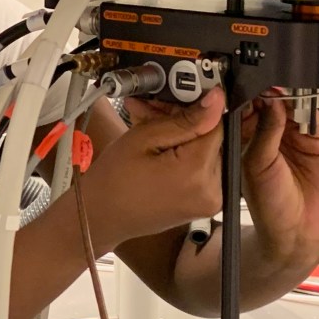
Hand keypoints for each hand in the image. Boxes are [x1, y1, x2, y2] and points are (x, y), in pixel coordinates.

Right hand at [79, 87, 225, 248]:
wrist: (100, 218)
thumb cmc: (112, 180)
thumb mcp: (143, 138)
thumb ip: (184, 119)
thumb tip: (217, 100)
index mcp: (196, 173)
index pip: (214, 125)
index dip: (192, 109)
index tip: (169, 104)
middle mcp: (212, 191)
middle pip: (212, 140)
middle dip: (186, 123)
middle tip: (154, 115)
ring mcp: (210, 201)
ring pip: (208, 152)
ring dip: (185, 139)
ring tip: (153, 134)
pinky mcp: (206, 205)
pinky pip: (204, 170)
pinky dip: (186, 157)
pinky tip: (161, 151)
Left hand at [240, 91, 318, 269]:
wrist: (299, 231)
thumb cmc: (268, 204)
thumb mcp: (257, 165)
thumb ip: (265, 133)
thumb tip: (272, 102)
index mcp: (248, 134)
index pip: (252, 103)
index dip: (257, 90)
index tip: (262, 77)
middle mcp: (270, 131)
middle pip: (277, 98)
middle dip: (281, 87)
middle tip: (285, 77)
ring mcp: (295, 134)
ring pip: (300, 104)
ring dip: (303, 93)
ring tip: (303, 85)